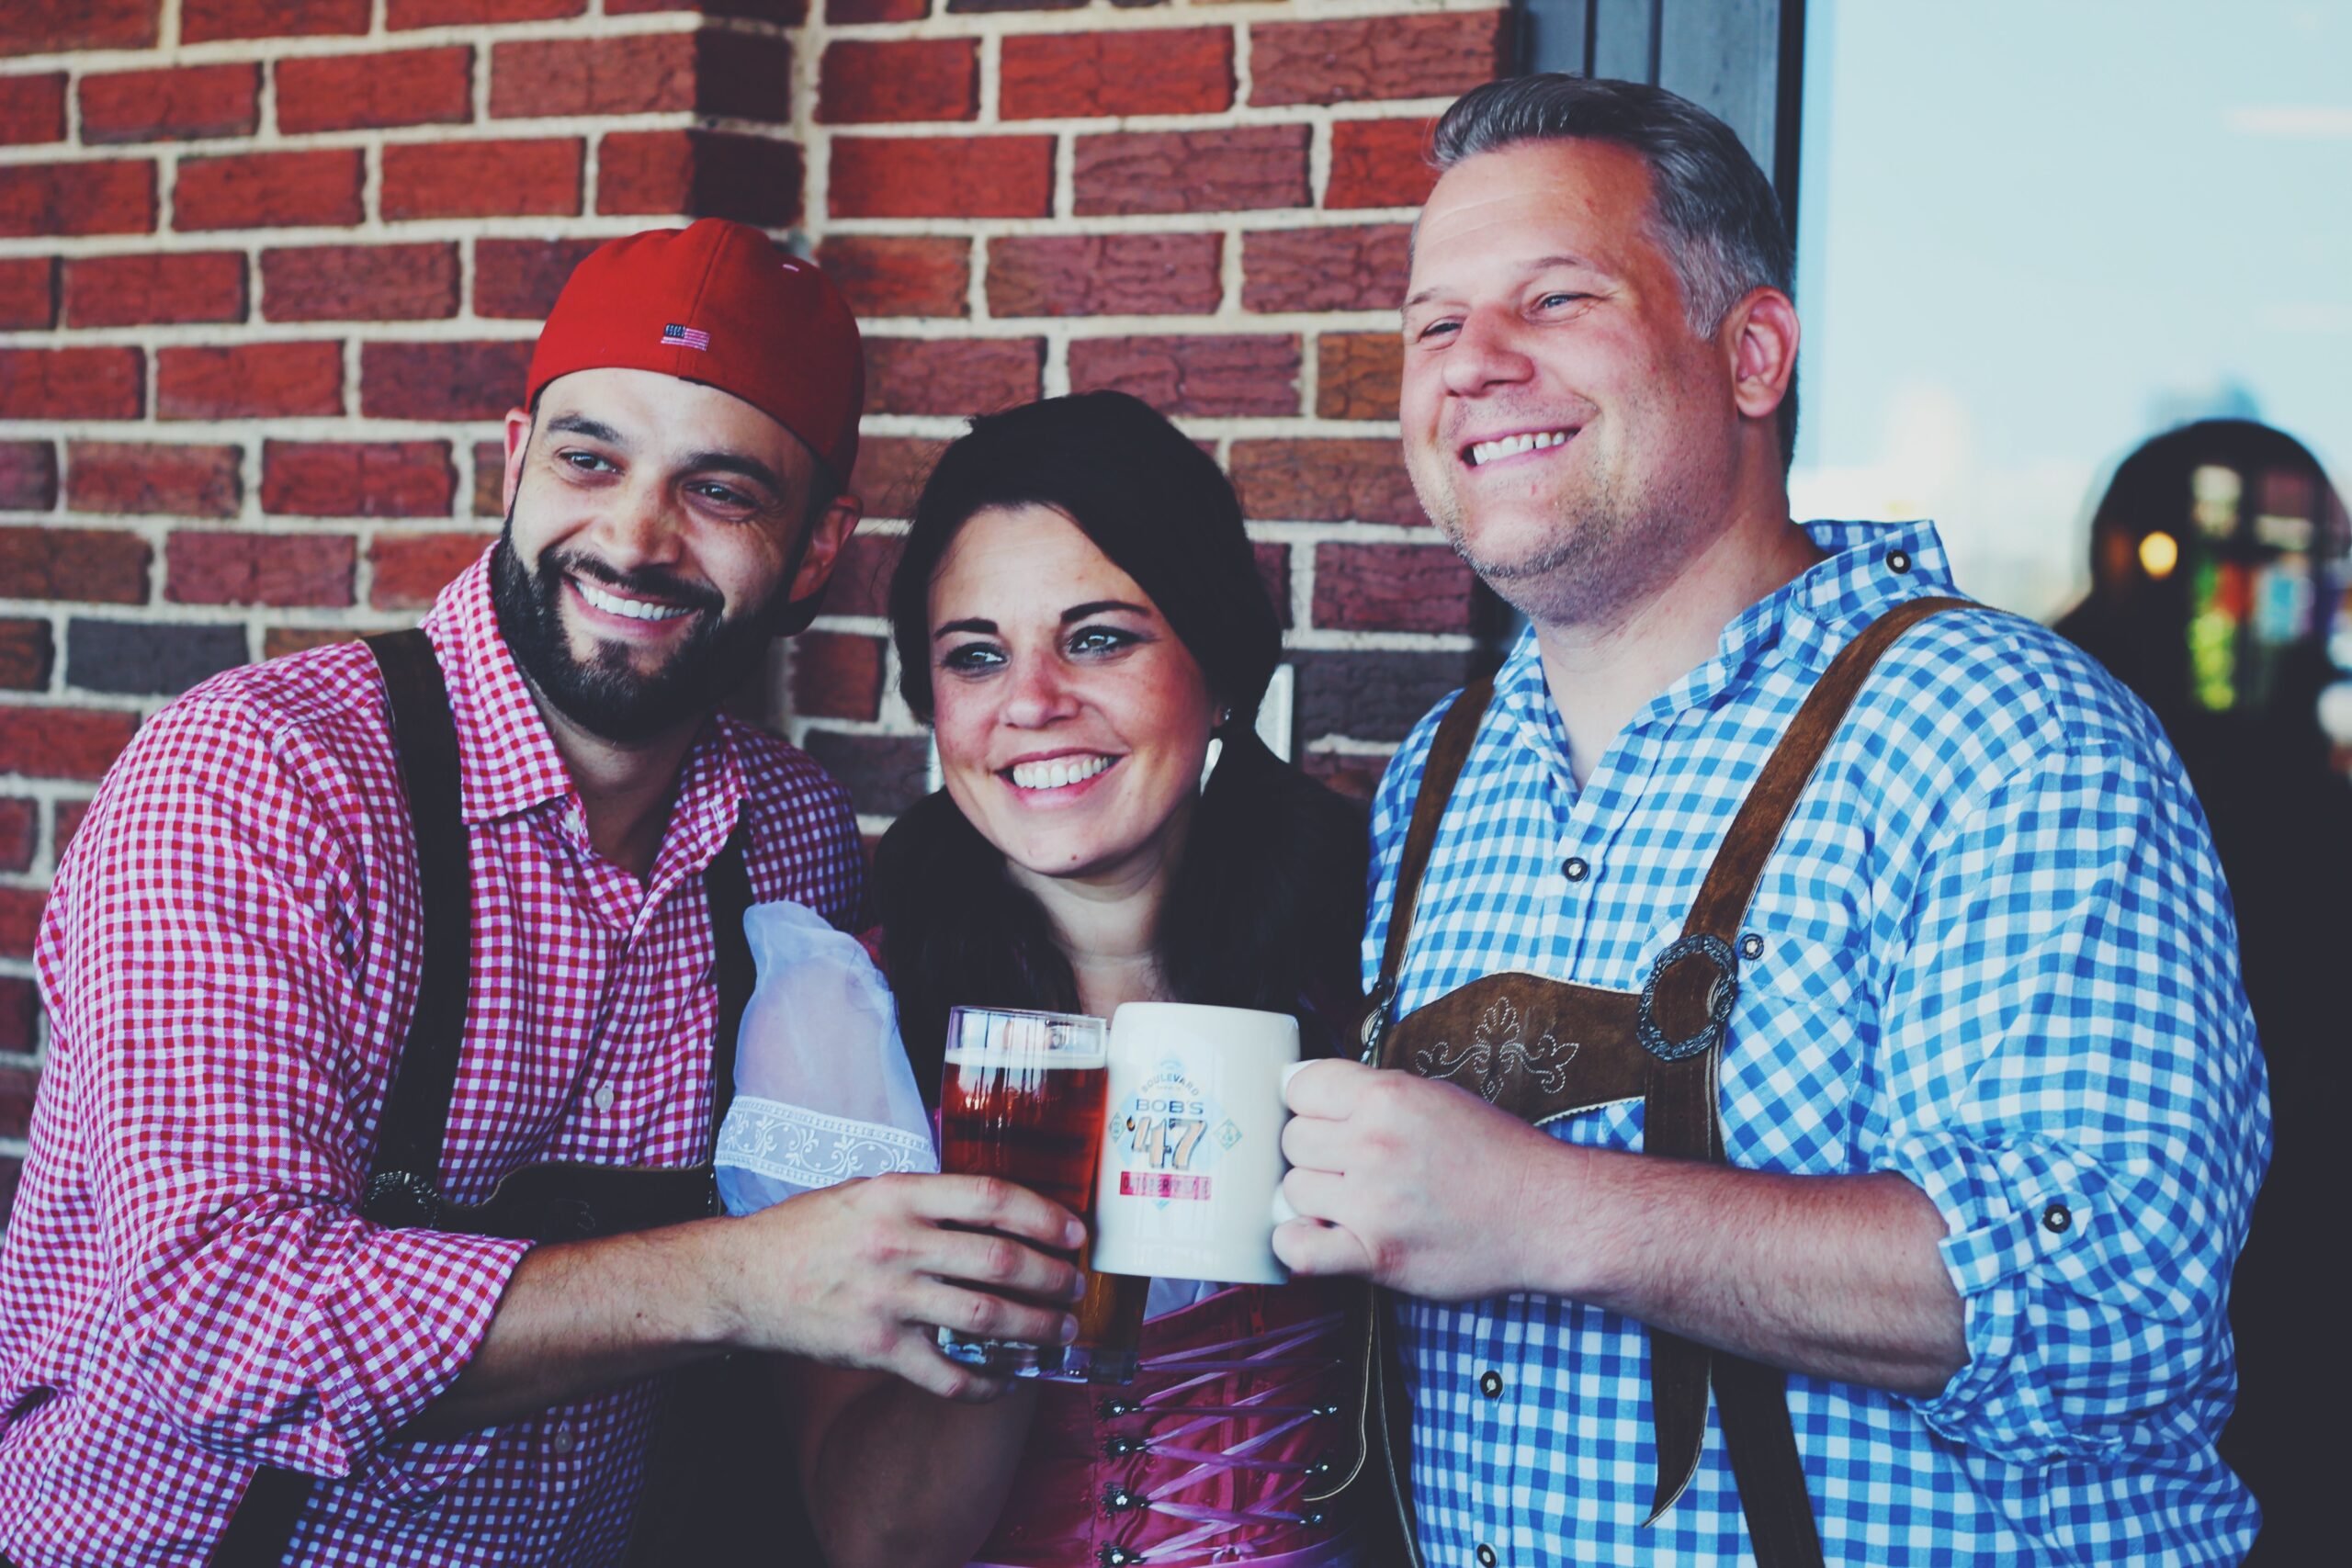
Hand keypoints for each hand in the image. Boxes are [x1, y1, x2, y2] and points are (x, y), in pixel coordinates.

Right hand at [719, 1173, 1085, 1400]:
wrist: (742, 1279)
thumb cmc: (807, 1231)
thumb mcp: (865, 1191)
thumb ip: (923, 1196)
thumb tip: (990, 1203)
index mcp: (899, 1195)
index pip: (990, 1197)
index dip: (1044, 1214)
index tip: (1074, 1232)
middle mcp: (897, 1243)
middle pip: (999, 1260)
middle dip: (1051, 1277)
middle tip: (1074, 1287)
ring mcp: (888, 1298)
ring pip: (984, 1317)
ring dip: (1034, 1327)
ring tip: (1059, 1331)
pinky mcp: (876, 1347)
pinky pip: (946, 1373)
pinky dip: (986, 1382)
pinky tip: (1008, 1381)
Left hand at [1272, 1059, 1569, 1300]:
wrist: (1547, 1213)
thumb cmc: (1498, 1155)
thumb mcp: (1436, 1097)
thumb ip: (1374, 1095)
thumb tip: (1312, 1096)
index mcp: (1388, 1096)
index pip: (1299, 1086)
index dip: (1309, 1104)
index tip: (1325, 1120)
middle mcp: (1374, 1144)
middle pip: (1292, 1139)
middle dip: (1314, 1151)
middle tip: (1347, 1165)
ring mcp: (1373, 1202)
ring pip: (1292, 1190)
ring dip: (1314, 1198)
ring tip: (1351, 1202)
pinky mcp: (1376, 1255)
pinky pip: (1299, 1251)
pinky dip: (1297, 1246)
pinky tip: (1321, 1238)